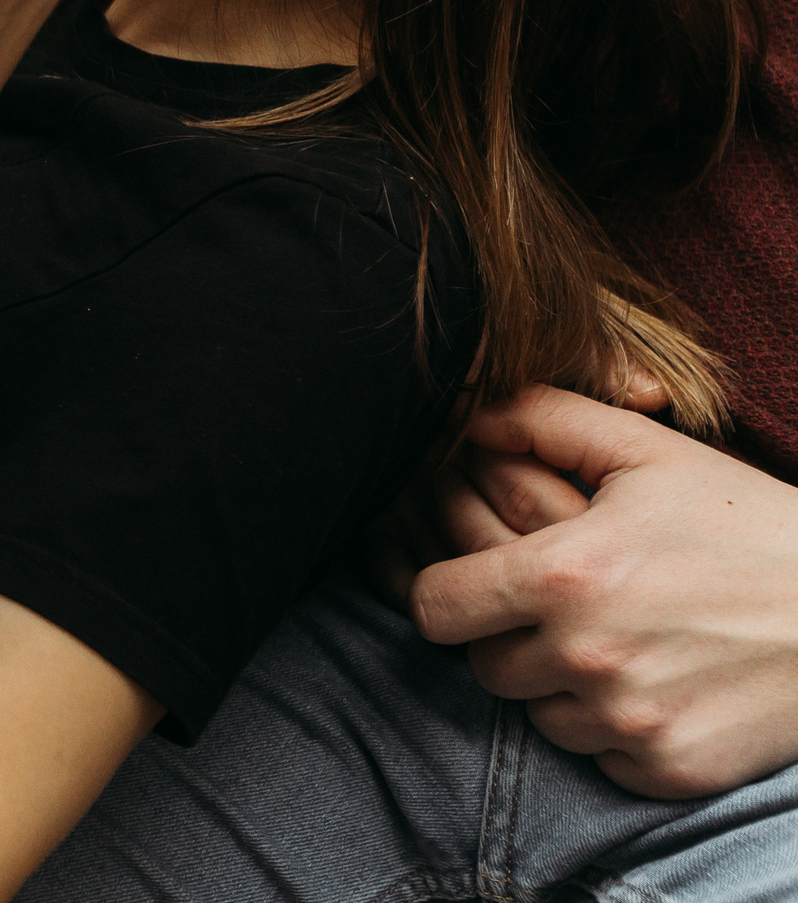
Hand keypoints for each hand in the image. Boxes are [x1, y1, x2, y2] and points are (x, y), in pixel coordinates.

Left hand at [408, 384, 797, 796]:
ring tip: (620, 641)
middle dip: (509, 639)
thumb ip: (544, 420)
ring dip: (561, 687)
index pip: (435, 607)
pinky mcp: (671, 770)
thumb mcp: (648, 451)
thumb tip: (465, 413)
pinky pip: (600, 757)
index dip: (449, 591)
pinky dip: (617, 729)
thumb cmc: (749, 521)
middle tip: (566, 610)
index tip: (482, 582)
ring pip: (538, 716)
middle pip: (484, 666)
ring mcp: (630, 721)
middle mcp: (587, 658)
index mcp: (564, 576)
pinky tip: (659, 684)